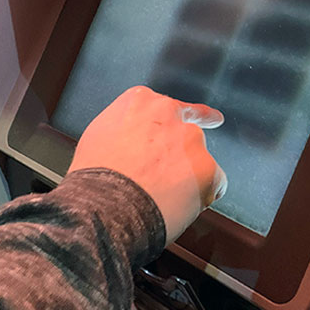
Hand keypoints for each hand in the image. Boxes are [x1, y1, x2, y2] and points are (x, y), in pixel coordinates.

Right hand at [69, 86, 226, 241]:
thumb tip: (131, 140)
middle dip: (182, 151)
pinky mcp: (208, 168)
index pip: (164, 107)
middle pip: (186, 131)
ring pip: (199, 159)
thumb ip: (123, 129)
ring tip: (162, 199)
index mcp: (140, 101)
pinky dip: (203, 197)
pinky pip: (214, 184)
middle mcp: (169, 113)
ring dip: (189, 176)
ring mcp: (191, 140)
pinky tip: (180, 207)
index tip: (185, 121)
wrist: (106, 208)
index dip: (172, 122)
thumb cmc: (95, 179)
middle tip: (169, 174)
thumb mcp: (98, 138)